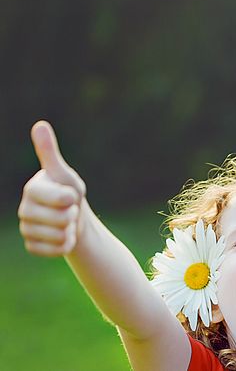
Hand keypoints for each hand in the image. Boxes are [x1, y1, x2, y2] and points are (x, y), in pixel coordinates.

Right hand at [18, 121, 86, 255]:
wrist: (72, 219)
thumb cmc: (69, 192)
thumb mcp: (64, 173)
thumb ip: (50, 153)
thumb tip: (39, 125)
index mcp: (32, 189)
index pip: (58, 198)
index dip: (70, 198)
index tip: (71, 195)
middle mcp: (24, 209)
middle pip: (60, 219)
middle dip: (72, 215)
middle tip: (69, 209)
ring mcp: (26, 229)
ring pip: (58, 235)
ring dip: (69, 230)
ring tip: (66, 222)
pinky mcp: (32, 246)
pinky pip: (55, 250)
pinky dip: (65, 245)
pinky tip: (62, 236)